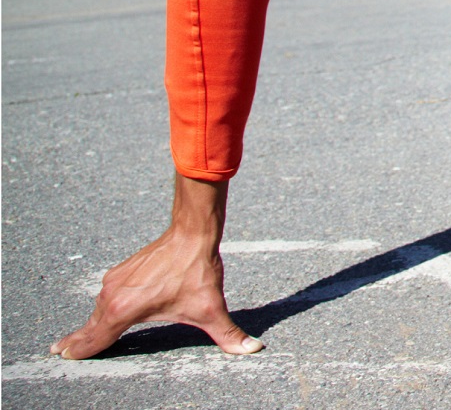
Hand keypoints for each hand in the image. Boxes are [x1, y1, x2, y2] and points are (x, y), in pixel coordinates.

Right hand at [52, 226, 259, 358]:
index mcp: (123, 311)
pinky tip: (101, 313)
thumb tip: (252, 349)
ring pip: (98, 310)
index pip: (95, 339)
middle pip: (91, 326)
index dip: (79, 351)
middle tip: (58, 352)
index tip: (62, 358)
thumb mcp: (211, 309)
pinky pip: (107, 296)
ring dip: (89, 325)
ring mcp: (114, 281)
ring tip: (75, 338)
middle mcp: (111, 296)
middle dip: (76, 341)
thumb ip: (228, 335)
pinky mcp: (122, 271)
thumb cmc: (196, 272)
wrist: (191, 234)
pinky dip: (101, 307)